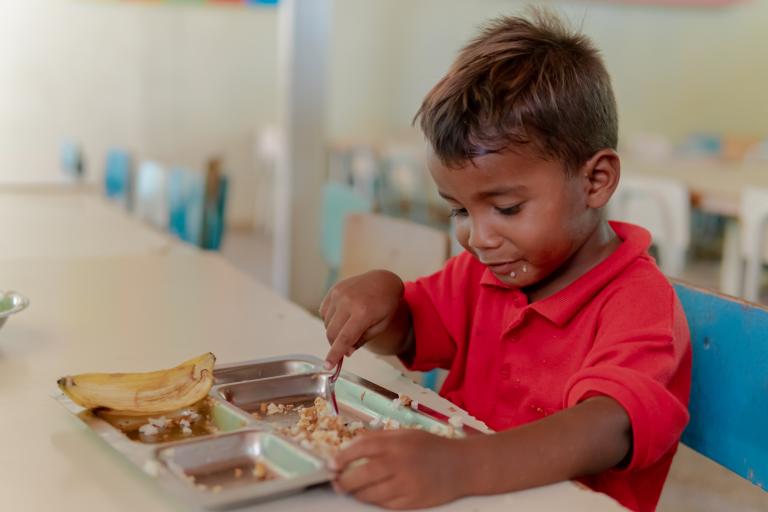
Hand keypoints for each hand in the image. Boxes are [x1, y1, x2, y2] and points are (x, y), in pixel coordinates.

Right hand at [319, 270, 404, 368]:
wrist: (383, 281)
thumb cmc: (385, 306)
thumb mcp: (379, 326)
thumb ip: (361, 341)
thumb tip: (345, 353)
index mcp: (363, 312)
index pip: (344, 339)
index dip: (334, 354)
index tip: (327, 366)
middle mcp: (348, 302)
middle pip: (332, 333)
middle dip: (335, 344)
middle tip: (345, 346)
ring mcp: (338, 294)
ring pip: (326, 324)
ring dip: (334, 331)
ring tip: (349, 325)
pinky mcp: (333, 290)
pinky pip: (324, 312)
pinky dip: (330, 319)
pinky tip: (343, 316)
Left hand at [331, 429, 467, 508]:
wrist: (463, 466)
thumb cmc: (433, 447)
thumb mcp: (406, 434)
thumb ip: (380, 438)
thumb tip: (353, 444)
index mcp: (396, 442)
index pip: (360, 448)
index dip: (341, 457)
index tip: (331, 464)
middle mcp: (399, 463)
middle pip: (361, 474)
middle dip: (344, 480)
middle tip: (336, 481)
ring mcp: (406, 484)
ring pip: (370, 494)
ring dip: (356, 493)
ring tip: (350, 490)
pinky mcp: (412, 501)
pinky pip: (385, 504)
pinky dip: (375, 501)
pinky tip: (371, 496)